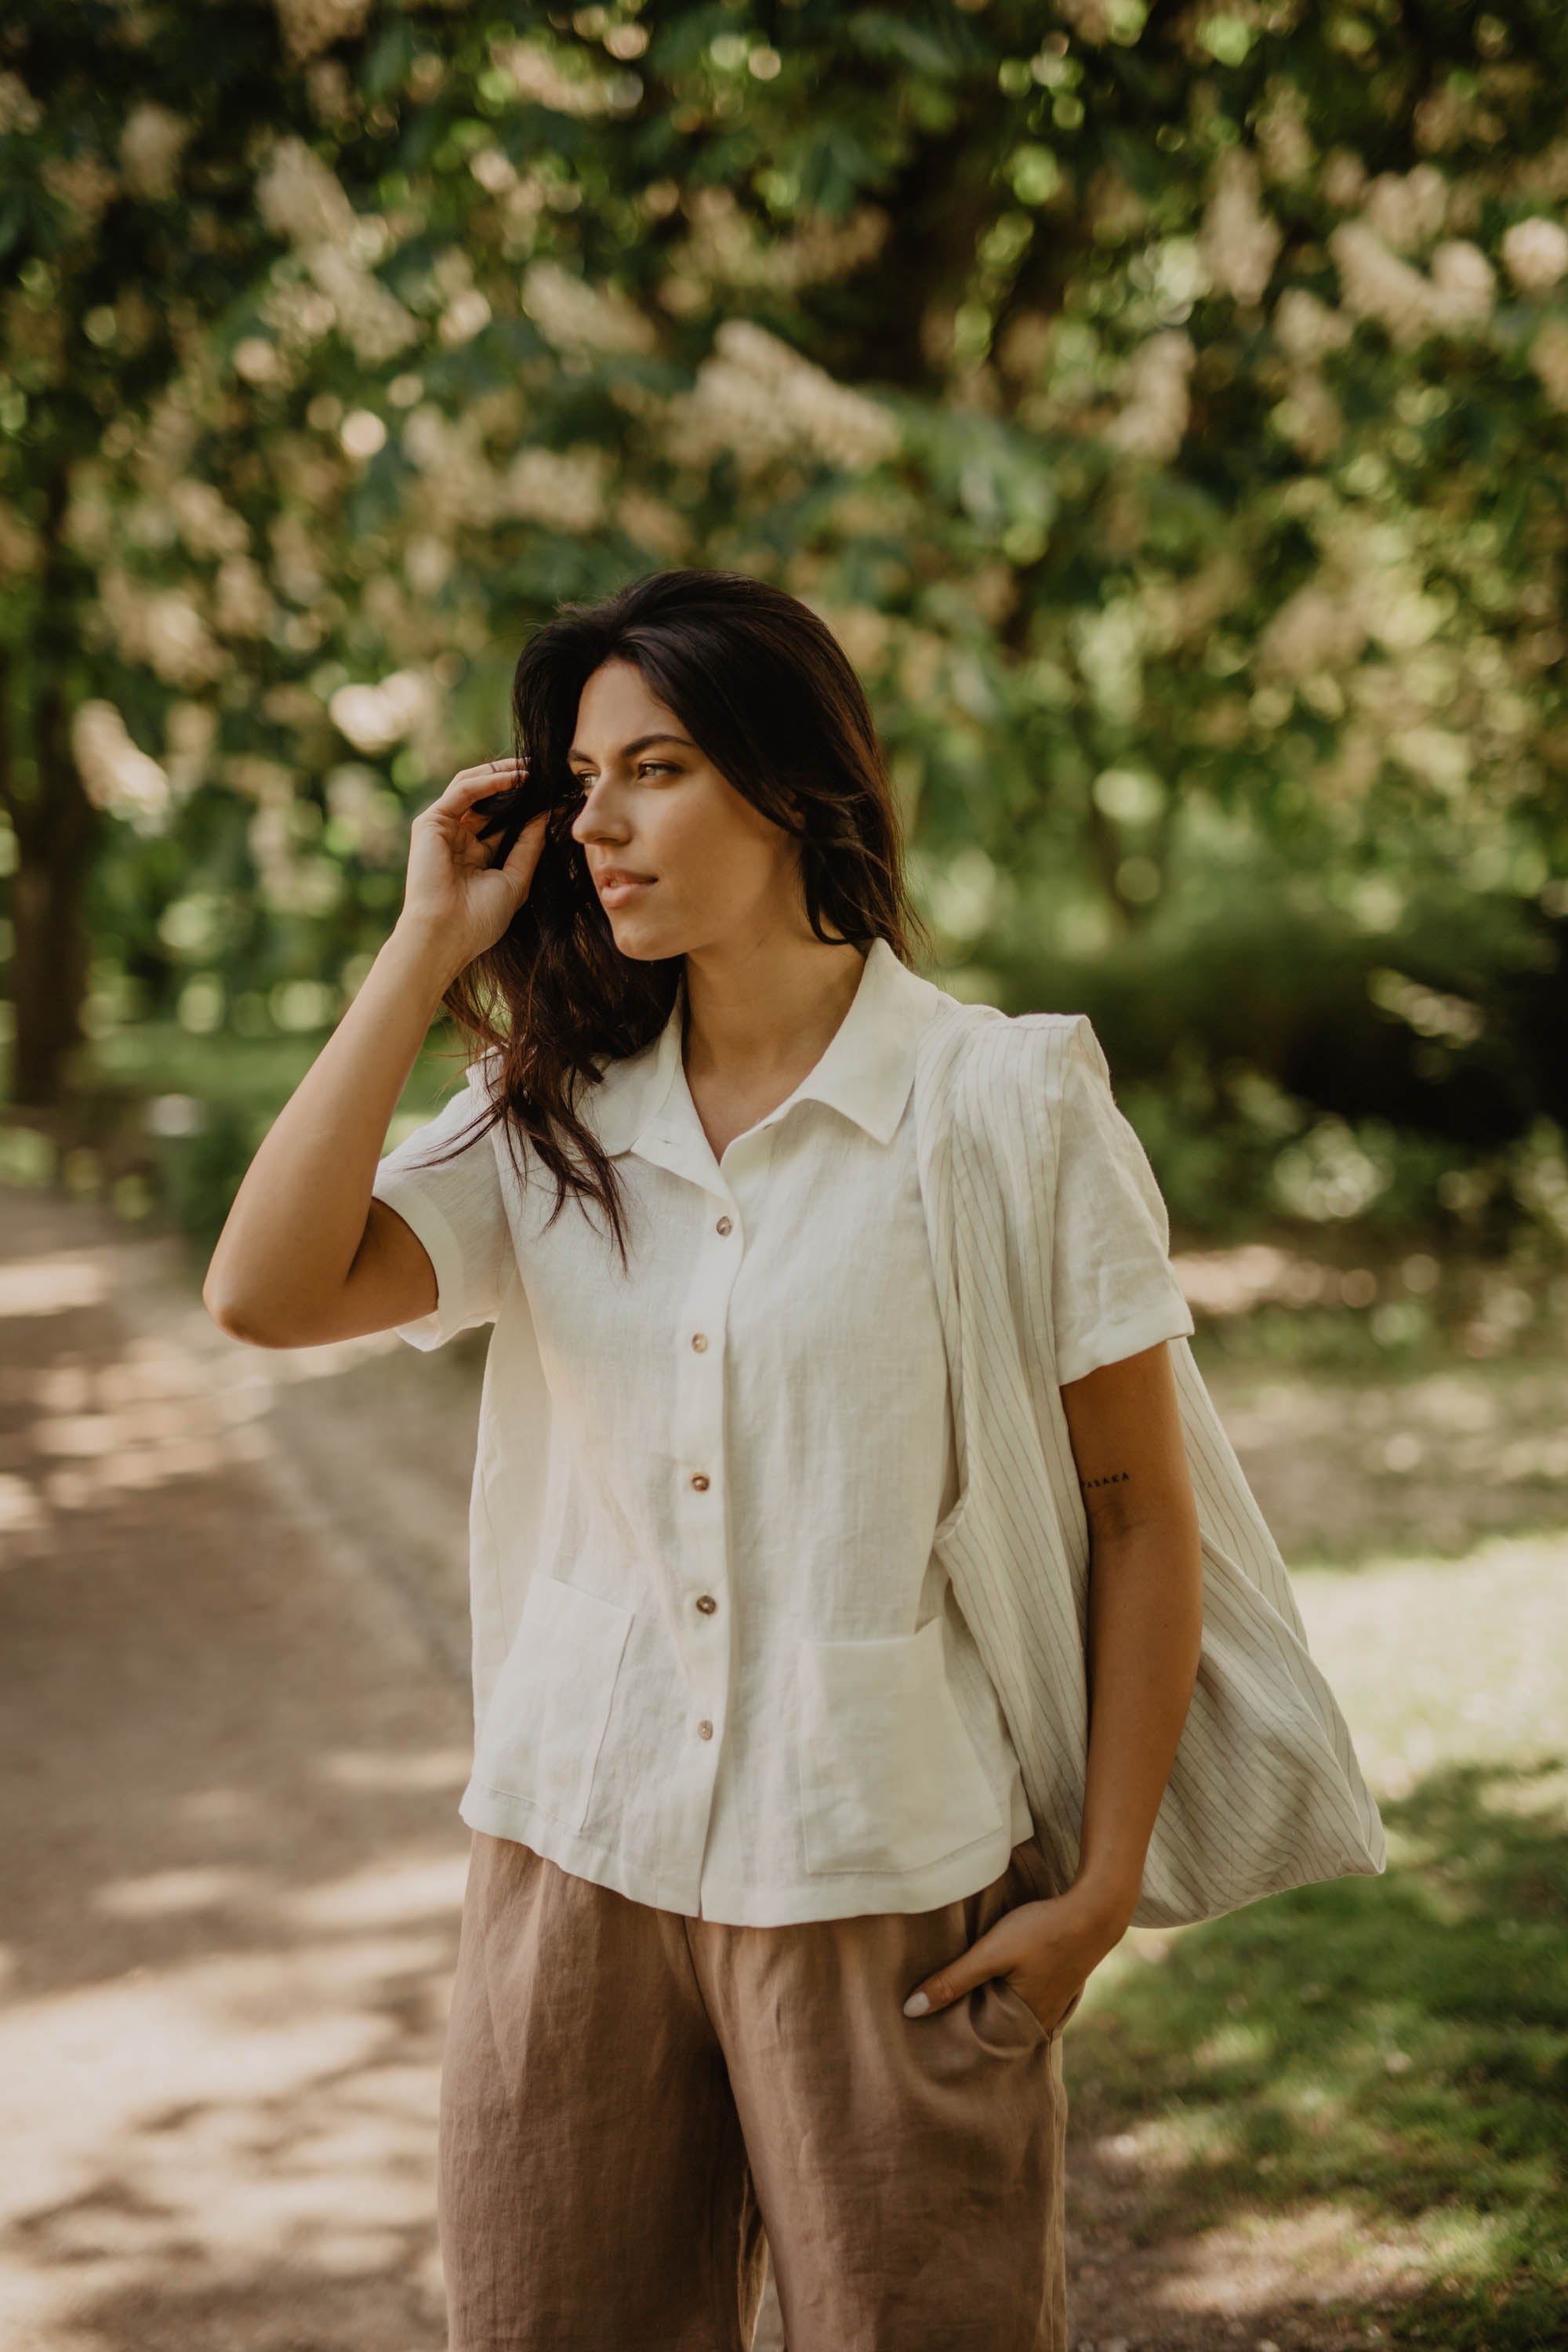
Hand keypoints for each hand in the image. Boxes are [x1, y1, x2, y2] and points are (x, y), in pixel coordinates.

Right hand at [395, 759, 548, 980]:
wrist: (447, 934)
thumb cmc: (480, 918)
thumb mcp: (516, 878)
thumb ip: (530, 845)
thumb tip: (547, 814)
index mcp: (476, 855)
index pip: (503, 820)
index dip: (528, 806)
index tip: (557, 796)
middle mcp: (458, 838)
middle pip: (488, 799)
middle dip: (514, 782)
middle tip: (545, 771)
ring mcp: (443, 829)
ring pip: (473, 787)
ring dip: (503, 773)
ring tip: (532, 768)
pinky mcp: (430, 822)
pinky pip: (463, 791)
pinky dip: (489, 781)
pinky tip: (514, 778)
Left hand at [901, 1883, 1127, 2034]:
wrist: (1096, 1909)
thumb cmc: (1042, 1930)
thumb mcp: (992, 1953)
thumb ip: (953, 1980)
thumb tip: (910, 2011)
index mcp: (1022, 2024)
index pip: (979, 2043)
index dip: (953, 2038)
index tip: (925, 2037)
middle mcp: (1040, 2023)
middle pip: (994, 2031)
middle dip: (969, 2028)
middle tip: (932, 2025)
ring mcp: (1053, 2006)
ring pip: (1010, 2015)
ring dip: (988, 2010)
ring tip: (956, 2006)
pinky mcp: (1058, 1987)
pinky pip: (1024, 2001)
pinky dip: (1007, 1998)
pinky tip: (993, 1987)